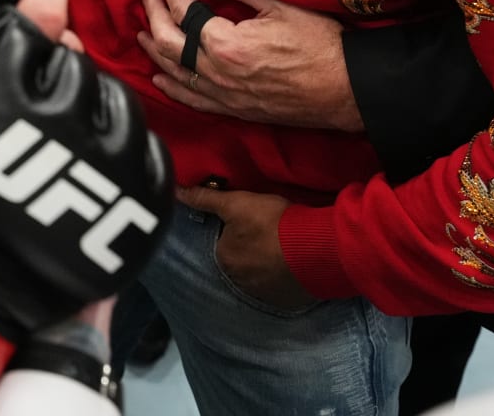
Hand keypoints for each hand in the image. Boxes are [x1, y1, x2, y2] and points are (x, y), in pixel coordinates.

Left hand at [136, 0, 361, 131]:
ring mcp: (223, 96)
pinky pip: (193, 100)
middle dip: (154, 16)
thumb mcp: (279, 6)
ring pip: (175, 72)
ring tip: (142, 32)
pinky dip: (172, 87)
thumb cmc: (319, 45)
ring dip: (154, 50)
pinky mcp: (234, 110)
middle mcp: (217, 73)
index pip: (184, 13)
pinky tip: (160, 78)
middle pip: (169, 43)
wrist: (344, 90)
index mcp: (226, 44)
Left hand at [176, 186, 313, 310]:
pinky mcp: (286, 301)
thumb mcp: (237, 203)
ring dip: (267, 265)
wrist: (317, 248)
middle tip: (268, 233)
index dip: (237, 230)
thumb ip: (205, 198)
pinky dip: (283, 277)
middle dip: (250, 250)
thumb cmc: (274, 223)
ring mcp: (264, 294)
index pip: (223, 243)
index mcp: (224, 260)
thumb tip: (175, 191)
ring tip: (282, 248)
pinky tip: (292, 264)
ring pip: (260, 275)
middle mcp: (239, 282)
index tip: (252, 221)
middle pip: (241, 261)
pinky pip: (279, 288)